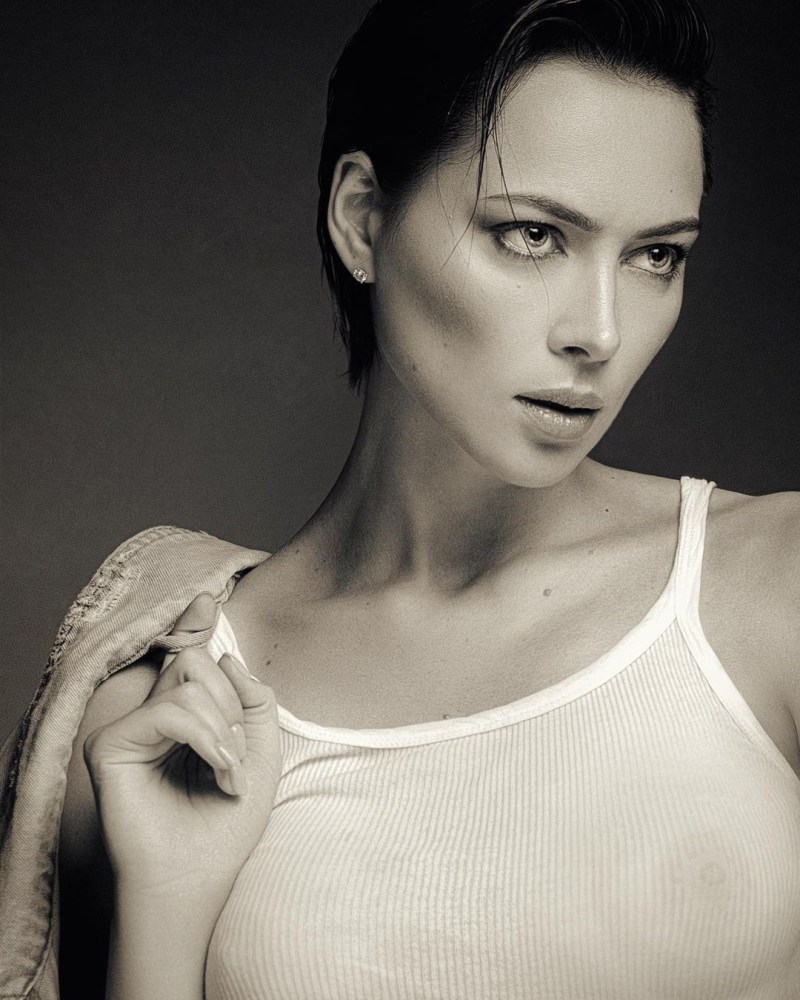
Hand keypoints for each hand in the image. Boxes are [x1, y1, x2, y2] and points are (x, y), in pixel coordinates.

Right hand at [84, 593, 280, 901]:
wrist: (198, 879)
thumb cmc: (226, 824)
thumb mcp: (261, 753)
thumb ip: (253, 700)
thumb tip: (224, 655)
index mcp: (183, 717)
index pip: (192, 658)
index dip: (196, 624)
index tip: (206, 598)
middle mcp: (152, 717)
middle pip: (194, 663)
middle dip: (232, 705)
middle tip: (234, 755)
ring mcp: (128, 729)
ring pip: (188, 683)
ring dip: (224, 729)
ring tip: (229, 772)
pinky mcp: (109, 746)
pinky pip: (169, 710)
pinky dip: (206, 737)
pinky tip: (217, 771)